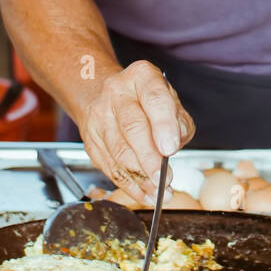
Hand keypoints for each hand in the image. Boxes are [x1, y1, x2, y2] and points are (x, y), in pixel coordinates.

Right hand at [76, 60, 194, 204]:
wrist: (107, 95)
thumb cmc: (146, 100)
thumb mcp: (171, 100)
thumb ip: (179, 122)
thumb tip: (174, 144)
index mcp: (141, 76)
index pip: (154, 99)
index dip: (163, 124)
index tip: (170, 148)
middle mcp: (117, 92)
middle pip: (132, 127)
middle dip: (149, 158)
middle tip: (164, 178)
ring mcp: (100, 116)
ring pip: (119, 151)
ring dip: (140, 176)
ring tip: (159, 191)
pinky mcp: (91, 140)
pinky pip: (110, 166)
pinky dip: (129, 185)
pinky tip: (145, 193)